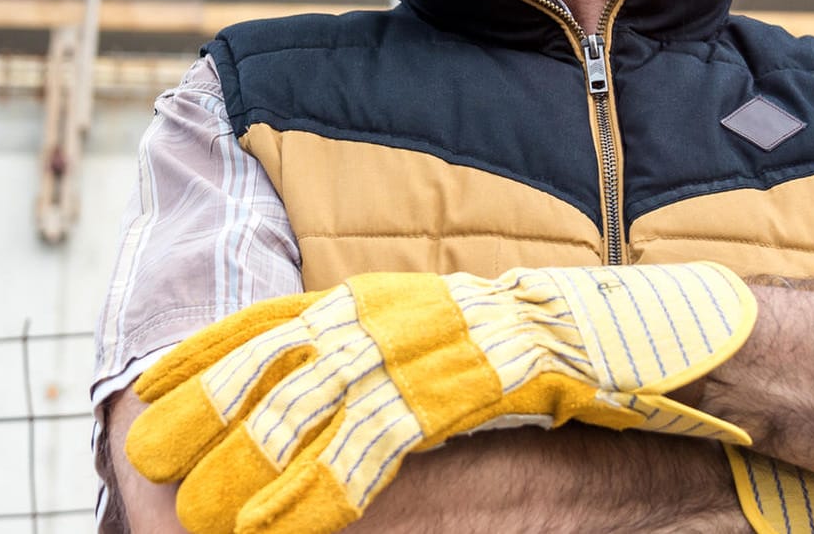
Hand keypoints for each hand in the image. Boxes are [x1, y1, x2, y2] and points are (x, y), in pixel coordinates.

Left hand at [125, 263, 755, 533]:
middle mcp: (415, 308)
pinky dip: (336, 474)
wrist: (670, 336)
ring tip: (202, 503)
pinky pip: (397, 430)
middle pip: (290, 349)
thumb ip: (398, 375)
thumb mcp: (460, 356)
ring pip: (330, 390)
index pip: (287, 316)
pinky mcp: (492, 373)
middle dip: (212, 400)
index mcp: (402, 300)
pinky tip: (291, 515)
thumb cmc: (562, 354)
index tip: (153, 383)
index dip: (216, 349)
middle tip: (144, 449)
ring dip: (258, 449)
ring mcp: (453, 335)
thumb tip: (335, 417)